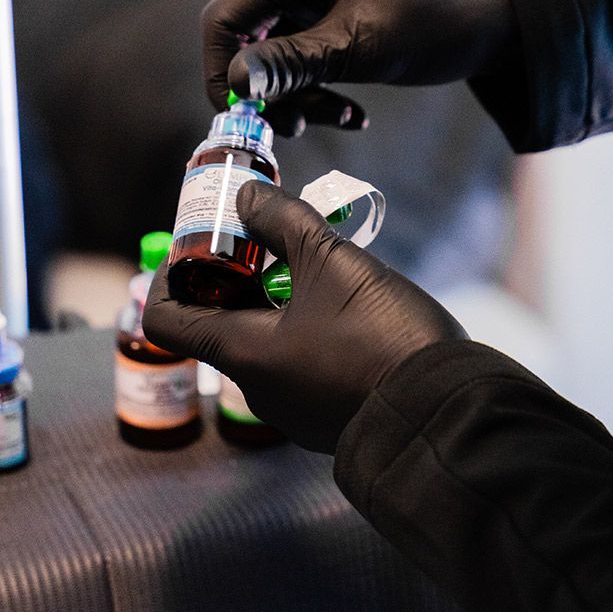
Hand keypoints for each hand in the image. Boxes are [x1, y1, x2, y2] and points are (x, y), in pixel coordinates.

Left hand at [143, 181, 466, 452]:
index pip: (165, 320)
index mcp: (241, 354)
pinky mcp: (326, 415)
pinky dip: (303, 329)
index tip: (194, 249)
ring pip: (263, 342)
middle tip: (264, 241)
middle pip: (219, 325)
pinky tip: (342, 304)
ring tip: (312, 265)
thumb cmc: (381, 337)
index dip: (169, 278)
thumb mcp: (330, 262)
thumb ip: (281, 221)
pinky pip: (298, 364)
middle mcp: (257, 389)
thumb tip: (246, 197)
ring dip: (276, 301)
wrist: (446, 411)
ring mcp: (292, 408)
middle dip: (237, 278)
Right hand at [202, 0, 514, 134]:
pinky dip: (321, 85)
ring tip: (338, 120)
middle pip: (250, 36)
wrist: (508, 10)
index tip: (242, 117)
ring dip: (299, 94)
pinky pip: (308, 52)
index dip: (223, 70)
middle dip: (269, 89)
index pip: (227, 15)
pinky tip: (355, 113)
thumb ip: (292, 65)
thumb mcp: (361, 47)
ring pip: (279, 51)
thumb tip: (233, 85)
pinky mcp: (338, 6)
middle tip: (295, 130)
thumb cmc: (440, 19)